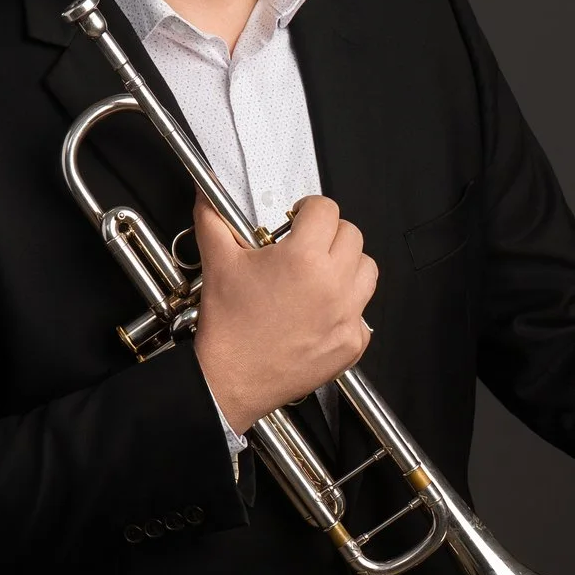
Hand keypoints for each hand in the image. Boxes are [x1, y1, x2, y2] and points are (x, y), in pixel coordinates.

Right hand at [191, 192, 376, 429]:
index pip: (326, 209)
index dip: (308, 209)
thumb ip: (213, 219)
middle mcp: (334, 284)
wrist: (229, 380)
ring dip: (347, 267)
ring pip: (367, 270)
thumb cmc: (227, 326)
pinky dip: (347, 311)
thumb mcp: (218, 263)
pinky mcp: (352, 343)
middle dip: (328, 235)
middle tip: (306, 247)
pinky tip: (320, 314)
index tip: (298, 219)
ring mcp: (348, 315)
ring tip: (319, 276)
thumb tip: (206, 194)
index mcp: (304, 257)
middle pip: (352, 235)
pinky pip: (363, 315)